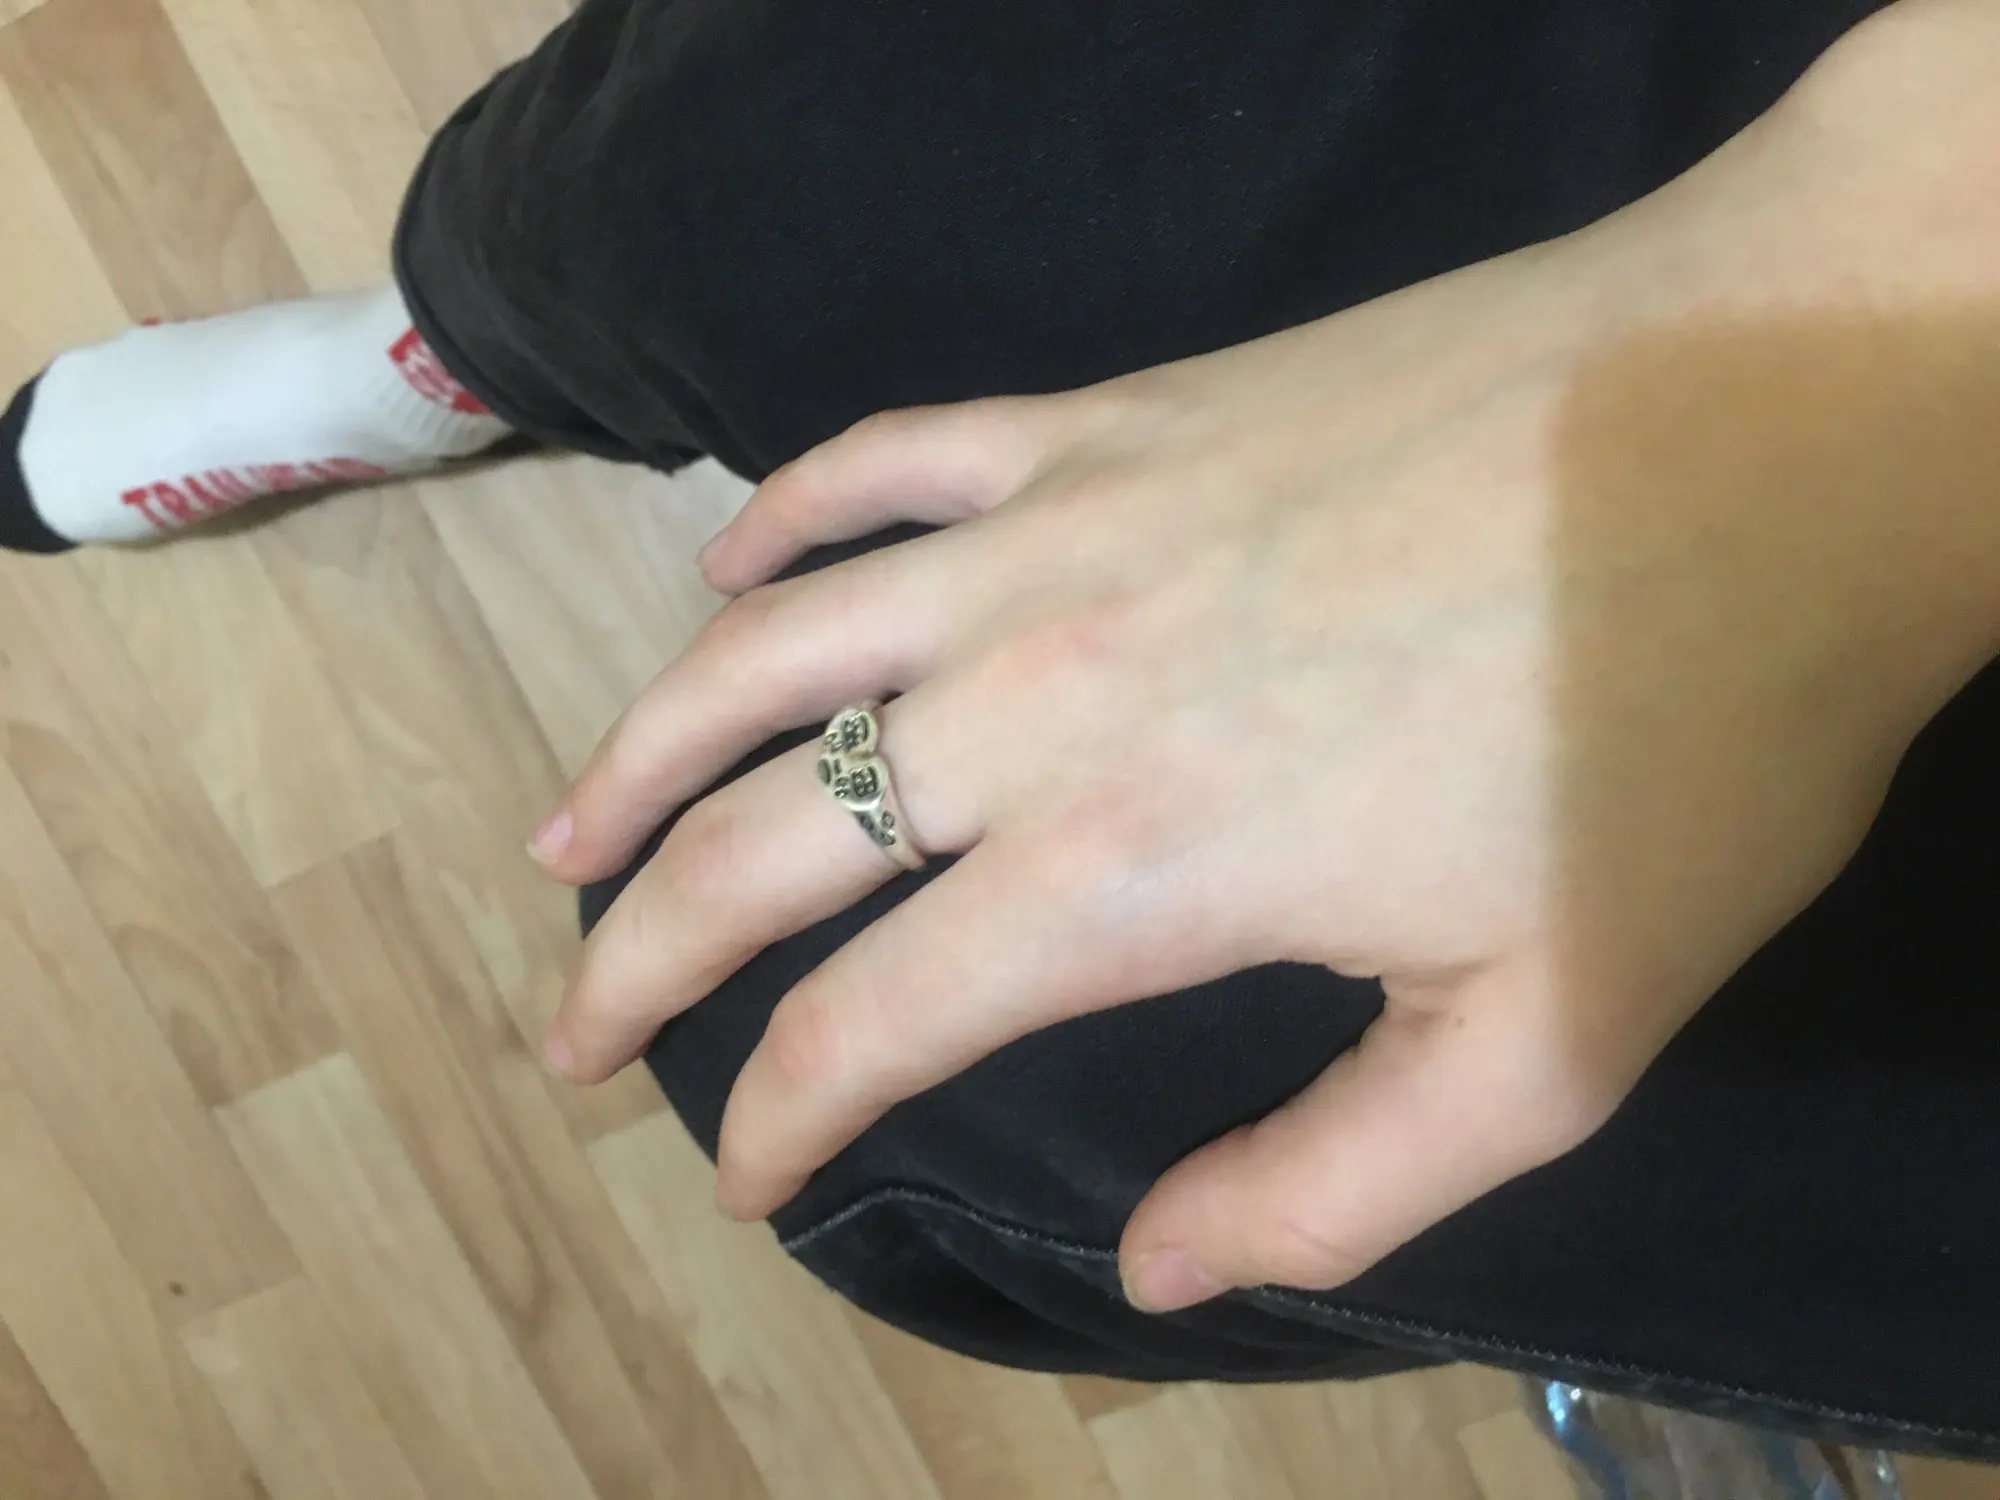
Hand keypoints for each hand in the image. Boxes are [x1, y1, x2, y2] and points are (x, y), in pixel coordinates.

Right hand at [536, 10, 1999, 1312]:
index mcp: (1131, 869)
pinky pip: (883, 461)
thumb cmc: (1683, 737)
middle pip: (764, 838)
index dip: (781, 1113)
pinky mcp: (1104, 416)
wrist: (1763, 419)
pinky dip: (779, 525)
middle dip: (640, 954)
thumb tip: (1161, 1263)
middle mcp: (1038, 698)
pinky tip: (725, 572)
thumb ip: (1336, 1179)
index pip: (872, 1018)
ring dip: (640, 750)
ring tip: (564, 836)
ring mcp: (1053, 530)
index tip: (746, 1174)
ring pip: (765, 646)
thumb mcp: (1548, 1037)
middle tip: (572, 1030)